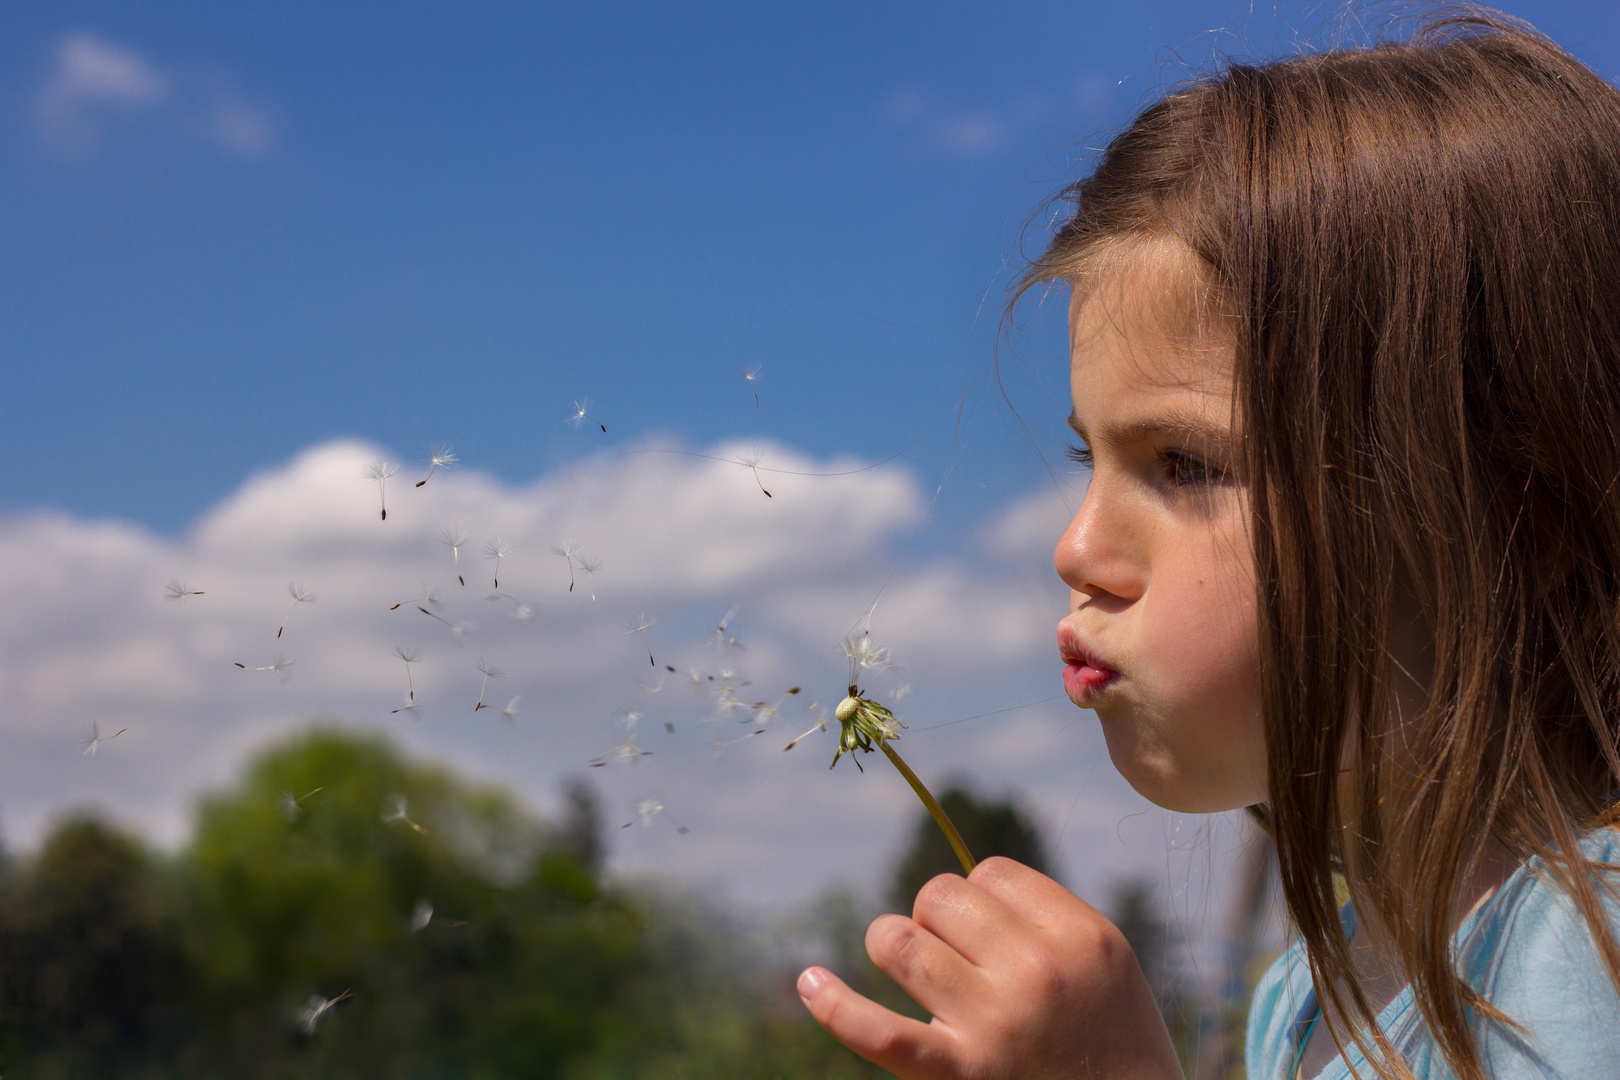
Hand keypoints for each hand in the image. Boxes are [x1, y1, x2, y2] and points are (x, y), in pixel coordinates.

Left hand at [798, 857, 1181, 1079]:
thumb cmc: (1112, 1047)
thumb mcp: (1103, 966)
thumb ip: (1042, 920)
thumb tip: (956, 887)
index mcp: (1080, 936)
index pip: (991, 873)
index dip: (979, 900)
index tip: (992, 937)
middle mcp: (1038, 972)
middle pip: (939, 896)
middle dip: (934, 920)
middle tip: (956, 962)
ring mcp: (994, 1025)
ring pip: (900, 943)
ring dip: (893, 949)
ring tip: (909, 971)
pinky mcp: (958, 1076)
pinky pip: (880, 1031)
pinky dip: (834, 1005)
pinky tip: (809, 981)